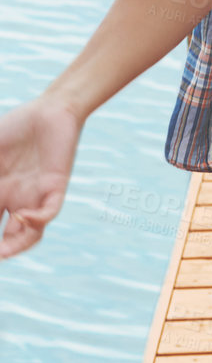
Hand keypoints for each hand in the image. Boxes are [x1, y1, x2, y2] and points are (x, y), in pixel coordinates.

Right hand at [0, 97, 82, 258]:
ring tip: (2, 252)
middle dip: (1, 249)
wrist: (51, 109)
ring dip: (16, 245)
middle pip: (8, 235)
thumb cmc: (16, 127)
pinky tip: (21, 216)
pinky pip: (48, 212)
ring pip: (30, 233)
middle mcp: (17, 199)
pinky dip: (36, 220)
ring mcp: (36, 196)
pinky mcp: (55, 187)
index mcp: (0, 192)